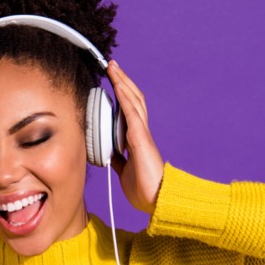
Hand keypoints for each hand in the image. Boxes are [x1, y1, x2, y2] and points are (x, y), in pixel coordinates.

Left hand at [107, 60, 163, 214]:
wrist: (156, 199)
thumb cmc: (143, 188)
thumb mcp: (124, 170)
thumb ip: (118, 158)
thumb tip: (107, 152)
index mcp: (136, 138)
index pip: (128, 109)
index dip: (121, 93)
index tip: (111, 80)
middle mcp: (140, 132)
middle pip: (132, 98)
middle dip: (122, 81)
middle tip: (111, 65)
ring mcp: (141, 133)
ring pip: (133, 100)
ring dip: (123, 82)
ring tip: (113, 67)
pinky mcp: (141, 138)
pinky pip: (132, 113)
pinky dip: (125, 97)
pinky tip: (118, 85)